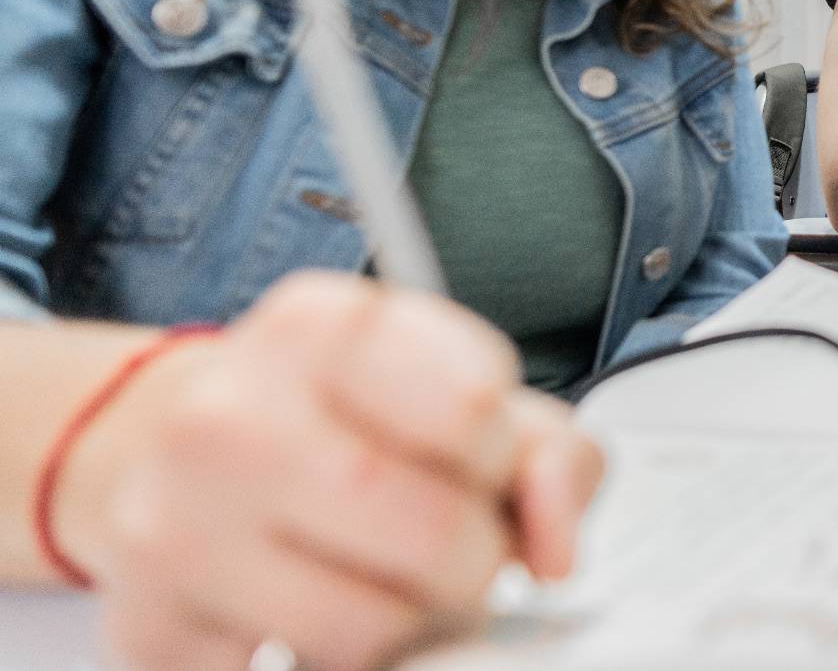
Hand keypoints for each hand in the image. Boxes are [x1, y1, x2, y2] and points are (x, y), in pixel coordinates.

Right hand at [55, 273, 603, 670]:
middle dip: (472, 558)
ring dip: (408, 620)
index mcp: (322, 326)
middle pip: (434, 530)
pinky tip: (308, 601)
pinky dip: (332, 657)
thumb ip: (547, 454)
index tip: (477, 461)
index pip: (475, 410)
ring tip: (379, 576)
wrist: (162, 448)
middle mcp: (232, 412)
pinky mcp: (152, 627)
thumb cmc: (333, 418)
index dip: (500, 459)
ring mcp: (174, 521)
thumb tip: (558, 549)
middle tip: (448, 544)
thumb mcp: (452, 390)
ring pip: (372, 626)